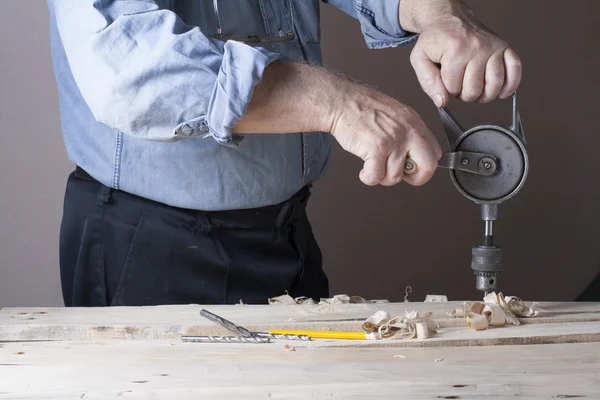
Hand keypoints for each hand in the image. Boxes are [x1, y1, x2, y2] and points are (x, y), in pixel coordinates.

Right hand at [330, 85, 441, 186]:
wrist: (342, 102)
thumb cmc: (362, 108)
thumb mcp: (395, 114)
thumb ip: (408, 133)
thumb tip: (412, 156)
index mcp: (414, 123)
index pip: (435, 152)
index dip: (423, 165)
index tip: (411, 167)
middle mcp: (408, 132)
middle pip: (428, 166)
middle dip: (415, 178)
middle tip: (400, 175)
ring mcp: (393, 141)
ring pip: (395, 177)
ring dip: (381, 176)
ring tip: (372, 166)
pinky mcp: (376, 149)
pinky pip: (376, 177)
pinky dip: (367, 178)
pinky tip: (364, 170)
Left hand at [401, 0, 521, 106]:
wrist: (449, 19)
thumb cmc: (436, 39)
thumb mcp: (420, 59)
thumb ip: (428, 82)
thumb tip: (442, 102)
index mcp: (455, 50)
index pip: (452, 89)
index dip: (447, 90)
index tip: (445, 80)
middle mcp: (477, 47)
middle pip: (474, 90)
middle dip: (464, 94)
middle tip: (459, 85)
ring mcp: (493, 47)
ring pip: (494, 85)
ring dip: (484, 95)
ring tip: (475, 89)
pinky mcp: (504, 47)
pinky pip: (515, 69)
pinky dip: (511, 85)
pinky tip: (501, 92)